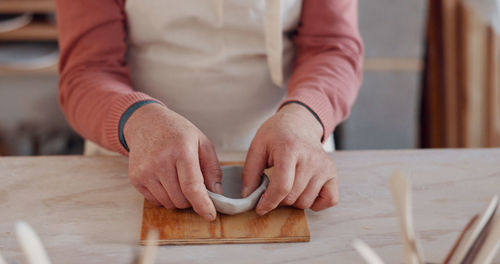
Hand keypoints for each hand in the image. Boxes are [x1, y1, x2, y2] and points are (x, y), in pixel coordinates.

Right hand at [124, 103, 221, 220]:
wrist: (146, 122)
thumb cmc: (178, 132)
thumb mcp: (202, 142)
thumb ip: (212, 169)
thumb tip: (217, 194)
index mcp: (181, 150)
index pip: (192, 186)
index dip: (202, 204)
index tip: (210, 215)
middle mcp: (160, 161)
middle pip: (181, 199)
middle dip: (191, 199)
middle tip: (192, 185)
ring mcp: (145, 170)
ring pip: (168, 203)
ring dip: (178, 199)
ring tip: (178, 178)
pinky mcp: (135, 178)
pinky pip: (155, 201)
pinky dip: (164, 196)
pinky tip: (165, 179)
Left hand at [242, 103, 338, 214]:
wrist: (300, 122)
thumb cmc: (277, 134)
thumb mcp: (257, 146)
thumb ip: (250, 172)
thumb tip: (248, 196)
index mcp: (290, 149)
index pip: (282, 187)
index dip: (269, 202)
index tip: (260, 208)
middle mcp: (311, 158)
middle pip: (292, 197)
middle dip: (278, 200)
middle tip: (273, 188)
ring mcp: (324, 166)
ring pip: (307, 202)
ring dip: (294, 201)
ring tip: (288, 185)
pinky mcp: (332, 172)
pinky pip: (329, 200)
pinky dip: (316, 203)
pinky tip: (305, 192)